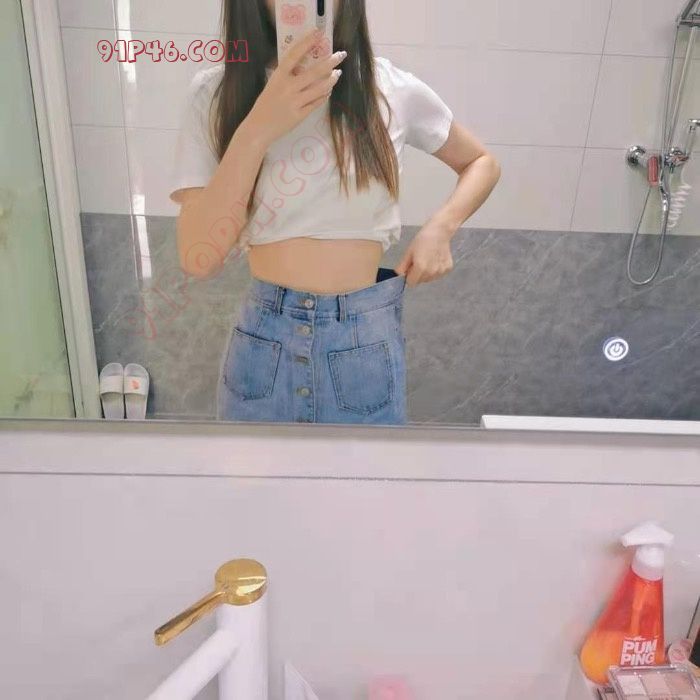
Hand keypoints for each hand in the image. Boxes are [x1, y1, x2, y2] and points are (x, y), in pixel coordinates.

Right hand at [247, 29, 346, 145]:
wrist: (258, 128)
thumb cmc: (265, 105)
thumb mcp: (272, 85)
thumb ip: (287, 76)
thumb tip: (304, 66)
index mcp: (279, 76)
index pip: (295, 54)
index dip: (308, 42)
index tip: (319, 33)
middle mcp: (288, 87)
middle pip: (314, 72)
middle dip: (330, 62)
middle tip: (341, 55)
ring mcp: (295, 102)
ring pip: (320, 88)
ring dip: (331, 80)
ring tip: (337, 74)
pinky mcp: (300, 115)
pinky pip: (317, 103)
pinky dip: (324, 95)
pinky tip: (328, 91)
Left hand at [395, 220, 454, 286]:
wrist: (439, 232)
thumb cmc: (422, 240)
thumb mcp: (409, 252)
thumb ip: (402, 266)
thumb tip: (398, 276)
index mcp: (420, 268)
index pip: (411, 283)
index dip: (409, 276)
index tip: (410, 268)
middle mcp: (431, 272)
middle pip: (420, 281)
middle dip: (417, 274)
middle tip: (419, 261)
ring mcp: (441, 272)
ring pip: (429, 279)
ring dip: (426, 273)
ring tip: (428, 260)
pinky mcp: (447, 269)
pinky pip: (438, 275)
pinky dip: (435, 270)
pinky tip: (435, 260)